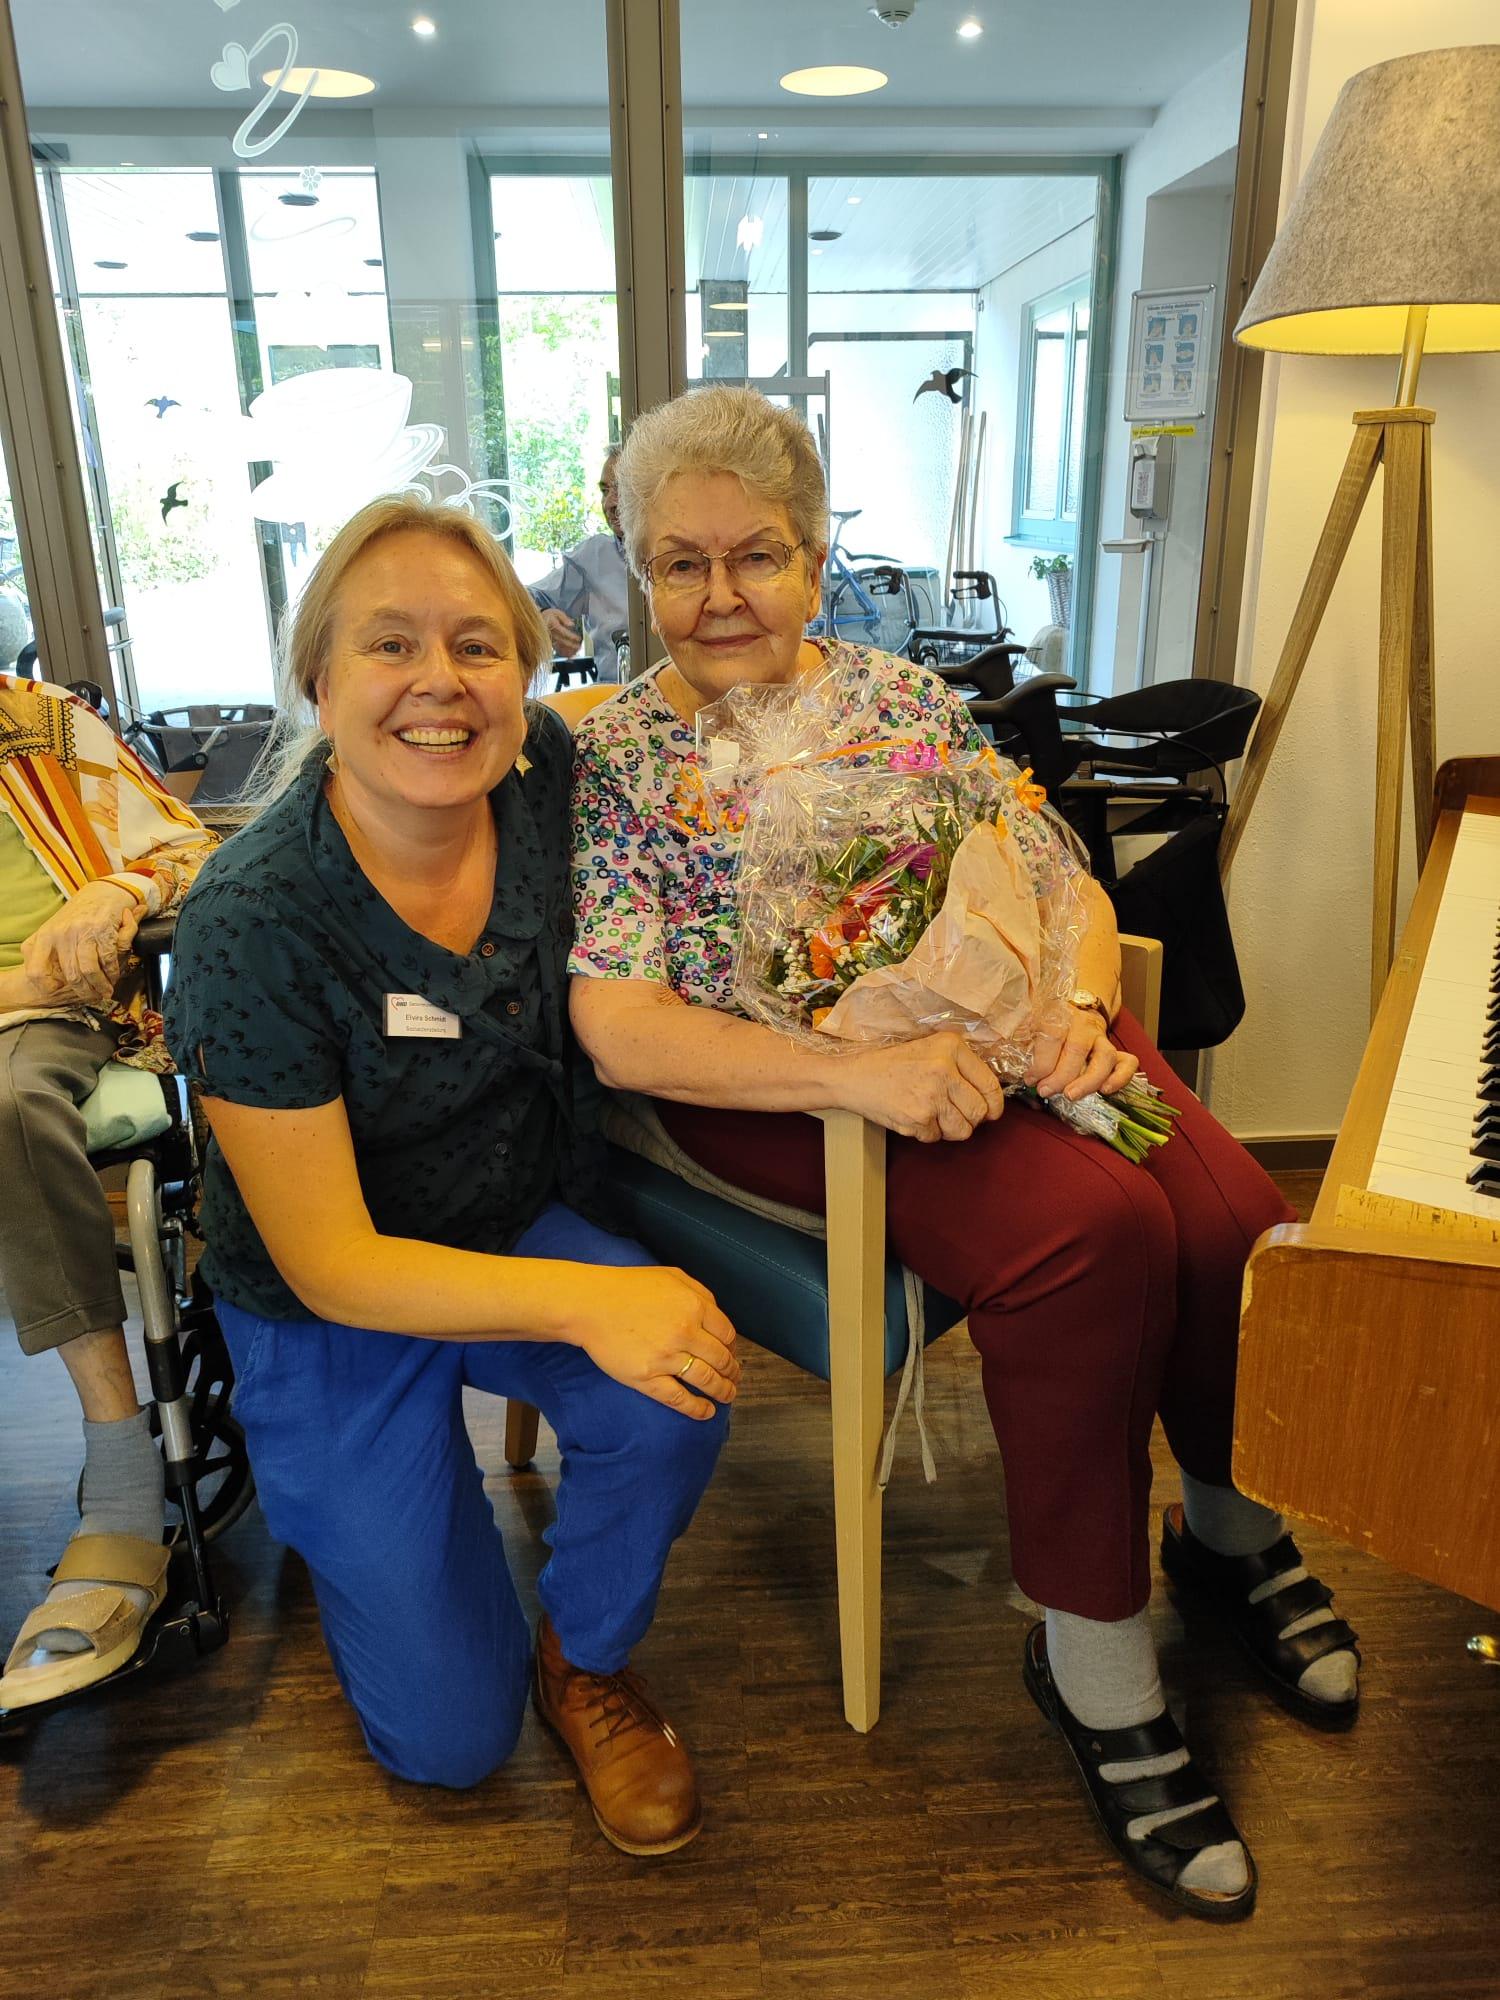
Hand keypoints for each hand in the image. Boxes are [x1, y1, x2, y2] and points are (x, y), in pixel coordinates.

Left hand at [20, 880, 141, 1007]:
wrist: (102, 893)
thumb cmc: (77, 915)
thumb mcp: (51, 928)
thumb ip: (38, 947)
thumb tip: (33, 969)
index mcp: (45, 936)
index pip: (36, 970)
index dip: (46, 985)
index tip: (58, 990)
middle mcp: (62, 934)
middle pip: (71, 975)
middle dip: (85, 991)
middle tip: (93, 997)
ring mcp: (83, 933)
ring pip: (89, 971)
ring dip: (100, 985)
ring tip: (106, 991)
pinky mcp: (103, 931)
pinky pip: (108, 960)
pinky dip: (112, 973)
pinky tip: (114, 977)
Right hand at [542, 608, 581, 656]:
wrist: (539, 619)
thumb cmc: (550, 615)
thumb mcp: (557, 613)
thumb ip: (564, 618)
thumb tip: (572, 624)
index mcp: (553, 625)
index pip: (564, 632)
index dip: (572, 636)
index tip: (579, 639)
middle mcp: (551, 633)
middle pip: (562, 641)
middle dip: (571, 645)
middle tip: (579, 647)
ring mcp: (550, 639)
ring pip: (560, 647)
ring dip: (568, 650)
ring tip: (576, 652)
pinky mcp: (549, 643)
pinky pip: (557, 649)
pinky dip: (563, 653)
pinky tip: (570, 655)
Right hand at [564, 1264, 739, 1419]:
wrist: (589, 1304)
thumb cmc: (628, 1287)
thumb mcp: (671, 1276)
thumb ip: (700, 1293)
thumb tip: (717, 1315)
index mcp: (694, 1307)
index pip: (727, 1334)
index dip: (732, 1347)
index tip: (730, 1354)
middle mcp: (685, 1332)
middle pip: (721, 1359)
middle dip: (732, 1372)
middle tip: (734, 1378)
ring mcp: (666, 1357)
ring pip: (707, 1380)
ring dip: (723, 1391)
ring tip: (727, 1396)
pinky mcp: (647, 1378)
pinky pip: (679, 1399)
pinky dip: (698, 1409)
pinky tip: (707, 1412)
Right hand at [833, 1032, 1005, 1143]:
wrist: (853, 1078)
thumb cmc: (891, 1064)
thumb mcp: (929, 1049)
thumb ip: (960, 1065)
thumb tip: (989, 1094)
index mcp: (951, 1047)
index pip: (990, 1084)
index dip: (994, 1104)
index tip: (991, 1111)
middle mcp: (944, 1069)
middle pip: (979, 1111)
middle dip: (971, 1119)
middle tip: (956, 1114)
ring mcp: (932, 1096)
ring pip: (963, 1130)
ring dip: (950, 1129)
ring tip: (933, 1115)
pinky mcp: (918, 1119)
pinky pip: (936, 1137)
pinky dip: (927, 1133)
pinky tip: (913, 1116)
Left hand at [1027, 1005, 1138, 1101]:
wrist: (1074, 1009)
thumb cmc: (1044, 1025)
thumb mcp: (1026, 1025)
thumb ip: (1016, 1038)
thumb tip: (1000, 1056)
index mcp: (1057, 1015)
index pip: (1052, 1036)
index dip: (1041, 1062)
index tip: (1030, 1079)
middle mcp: (1081, 1024)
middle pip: (1076, 1049)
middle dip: (1060, 1076)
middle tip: (1045, 1091)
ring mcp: (1101, 1037)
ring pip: (1104, 1057)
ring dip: (1088, 1080)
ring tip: (1071, 1096)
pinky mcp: (1115, 1050)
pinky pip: (1128, 1062)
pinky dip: (1121, 1077)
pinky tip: (1106, 1091)